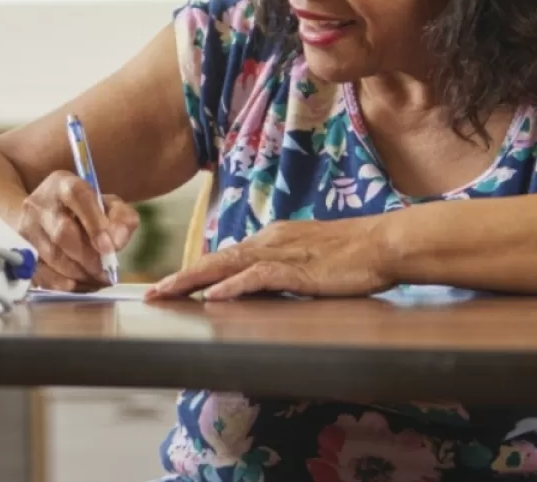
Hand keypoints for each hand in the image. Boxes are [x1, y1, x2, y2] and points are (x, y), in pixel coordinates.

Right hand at [16, 170, 138, 290]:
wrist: (43, 214)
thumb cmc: (83, 211)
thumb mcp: (108, 206)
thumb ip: (122, 218)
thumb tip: (116, 241)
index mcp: (64, 184)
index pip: (78, 196)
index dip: (95, 223)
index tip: (109, 248)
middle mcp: (40, 202)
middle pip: (62, 232)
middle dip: (88, 256)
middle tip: (105, 271)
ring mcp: (26, 227)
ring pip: (50, 255)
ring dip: (77, 272)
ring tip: (96, 279)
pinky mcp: (20, 251)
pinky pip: (38, 272)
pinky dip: (61, 283)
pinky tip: (77, 284)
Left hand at [146, 217, 392, 300]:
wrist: (382, 242)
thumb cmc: (352, 255)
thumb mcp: (308, 261)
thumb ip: (283, 271)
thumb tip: (260, 287)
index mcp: (272, 239)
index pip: (226, 256)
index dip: (196, 271)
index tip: (172, 284)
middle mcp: (270, 241)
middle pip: (217, 258)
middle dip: (183, 276)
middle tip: (154, 291)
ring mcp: (283, 252)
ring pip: (228, 264)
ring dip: (195, 279)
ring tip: (168, 293)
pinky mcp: (298, 269)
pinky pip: (258, 277)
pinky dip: (233, 286)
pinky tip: (214, 296)